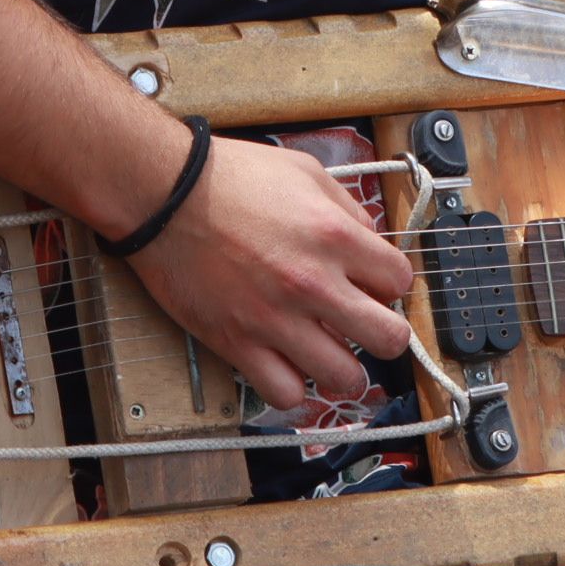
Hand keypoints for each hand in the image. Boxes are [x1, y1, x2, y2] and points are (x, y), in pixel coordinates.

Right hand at [122, 136, 416, 408]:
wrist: (164, 194)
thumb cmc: (229, 177)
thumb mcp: (305, 171)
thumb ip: (346, 209)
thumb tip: (370, 241)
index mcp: (335, 236)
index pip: (400, 282)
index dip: (390, 285)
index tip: (375, 286)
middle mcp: (313, 283)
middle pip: (389, 339)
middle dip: (385, 335)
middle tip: (367, 328)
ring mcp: (276, 319)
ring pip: (345, 377)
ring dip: (344, 368)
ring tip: (330, 354)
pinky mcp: (238, 343)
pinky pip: (285, 393)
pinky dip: (293, 387)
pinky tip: (289, 366)